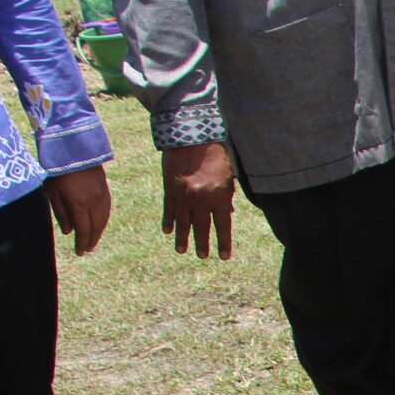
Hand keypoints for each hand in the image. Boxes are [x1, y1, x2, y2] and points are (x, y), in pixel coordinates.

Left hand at [43, 164, 110, 255]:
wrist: (74, 149)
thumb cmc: (57, 170)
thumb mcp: (53, 192)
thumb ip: (61, 213)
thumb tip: (68, 232)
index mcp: (79, 204)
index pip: (83, 230)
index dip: (81, 243)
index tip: (79, 252)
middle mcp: (94, 203)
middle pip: (96, 228)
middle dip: (91, 241)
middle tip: (87, 250)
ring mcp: (102, 197)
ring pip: (103, 220)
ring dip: (98, 232)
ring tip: (93, 241)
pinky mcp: (105, 190)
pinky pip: (106, 211)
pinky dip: (102, 221)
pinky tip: (98, 225)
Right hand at [160, 141, 234, 258]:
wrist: (190, 138)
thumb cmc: (215, 156)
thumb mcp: (227, 178)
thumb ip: (226, 198)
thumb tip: (227, 215)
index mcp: (217, 197)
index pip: (223, 226)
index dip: (224, 243)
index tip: (224, 256)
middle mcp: (200, 199)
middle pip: (202, 227)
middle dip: (202, 243)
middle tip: (203, 256)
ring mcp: (183, 195)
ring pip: (182, 222)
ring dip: (183, 237)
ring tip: (182, 250)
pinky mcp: (169, 189)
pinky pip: (168, 209)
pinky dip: (168, 221)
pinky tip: (168, 231)